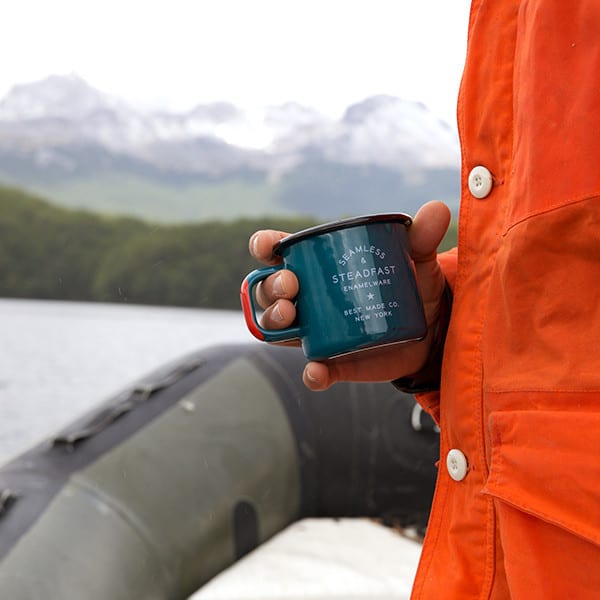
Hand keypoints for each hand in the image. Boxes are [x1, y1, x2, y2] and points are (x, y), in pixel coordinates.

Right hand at [248, 200, 450, 389]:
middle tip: (291, 285)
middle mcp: (311, 299)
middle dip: (271, 287)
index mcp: (321, 267)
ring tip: (291, 316)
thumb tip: (437, 209)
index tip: (267, 246)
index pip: (280, 253)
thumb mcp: (418, 261)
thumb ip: (422, 237)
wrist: (433, 332)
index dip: (265, 246)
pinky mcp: (336, 363)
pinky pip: (315, 371)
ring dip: (275, 322)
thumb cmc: (413, 288)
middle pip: (270, 292)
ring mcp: (319, 332)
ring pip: (279, 330)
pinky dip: (313, 373)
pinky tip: (317, 371)